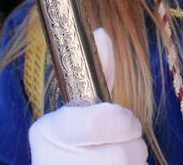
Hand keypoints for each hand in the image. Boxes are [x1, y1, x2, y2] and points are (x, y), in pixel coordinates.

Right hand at [28, 27, 147, 164]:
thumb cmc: (74, 145)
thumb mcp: (79, 109)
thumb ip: (96, 74)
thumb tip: (102, 31)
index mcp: (48, 132)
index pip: (100, 120)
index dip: (123, 121)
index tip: (125, 122)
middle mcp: (53, 161)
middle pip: (123, 153)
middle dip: (132, 147)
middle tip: (121, 145)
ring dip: (134, 164)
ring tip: (117, 162)